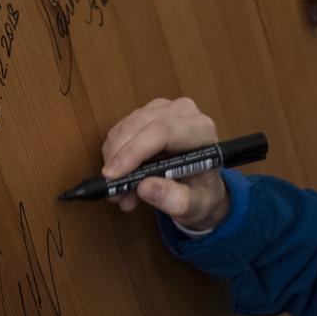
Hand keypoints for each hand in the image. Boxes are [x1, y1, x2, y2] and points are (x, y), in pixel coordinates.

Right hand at [100, 96, 229, 228]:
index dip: (134, 151)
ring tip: (121, 192)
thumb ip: (175, 199)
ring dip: (115, 160)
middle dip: (119, 158)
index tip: (114, 175)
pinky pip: (120, 131)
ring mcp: (163, 109)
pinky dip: (114, 155)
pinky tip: (122, 178)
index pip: (163, 131)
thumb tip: (145, 188)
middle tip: (113, 191)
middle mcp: (183, 112)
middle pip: (139, 125)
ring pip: (125, 128)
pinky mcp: (146, 114)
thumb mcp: (196, 205)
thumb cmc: (203, 193)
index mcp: (201, 130)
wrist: (202, 185)